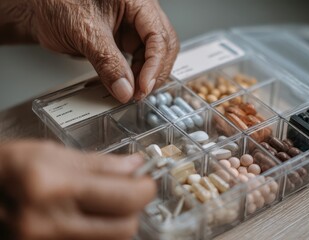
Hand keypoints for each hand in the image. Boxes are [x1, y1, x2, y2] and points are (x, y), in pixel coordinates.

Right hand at [0, 141, 155, 239]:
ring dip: (117, 222)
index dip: (145, 188)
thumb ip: (98, 163)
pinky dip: (99, 232)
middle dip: (134, 209)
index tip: (147, 180)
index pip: (124, 198)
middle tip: (130, 191)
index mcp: (52, 189)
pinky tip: (89, 216)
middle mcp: (48, 225)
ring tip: (104, 203)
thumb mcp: (49, 154)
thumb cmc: (4, 168)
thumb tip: (134, 165)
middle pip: (124, 229)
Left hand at [5, 0, 178, 102]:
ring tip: (132, 93)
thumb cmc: (57, 4)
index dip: (155, 64)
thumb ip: (107, 62)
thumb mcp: (85, 33)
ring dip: (146, 77)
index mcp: (136, 2)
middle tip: (140, 93)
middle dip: (155, 72)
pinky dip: (134, 76)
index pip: (158, 35)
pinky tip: (126, 86)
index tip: (143, 87)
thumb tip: (125, 90)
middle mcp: (139, 14)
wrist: (39, 10)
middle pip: (163, 46)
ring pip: (153, 56)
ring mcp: (133, 28)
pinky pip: (138, 61)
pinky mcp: (124, 42)